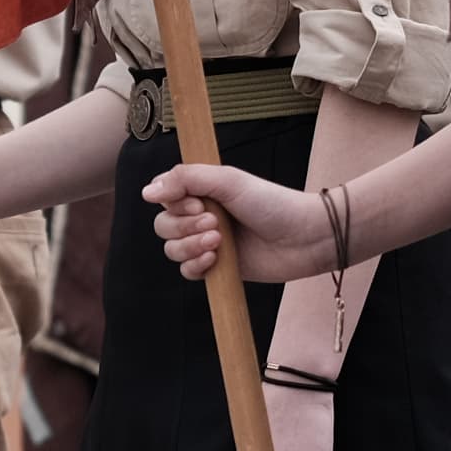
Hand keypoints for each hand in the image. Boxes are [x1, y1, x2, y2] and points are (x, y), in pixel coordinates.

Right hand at [143, 161, 328, 283]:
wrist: (303, 238)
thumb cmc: (272, 203)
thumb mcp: (228, 181)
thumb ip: (186, 179)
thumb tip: (146, 192)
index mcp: (202, 191)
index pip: (163, 196)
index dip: (172, 202)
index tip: (195, 201)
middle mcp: (201, 215)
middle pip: (163, 225)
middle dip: (183, 226)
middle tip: (215, 222)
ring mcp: (208, 243)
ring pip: (172, 250)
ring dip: (190, 246)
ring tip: (219, 241)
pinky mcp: (217, 268)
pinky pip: (187, 271)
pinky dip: (195, 265)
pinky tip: (216, 259)